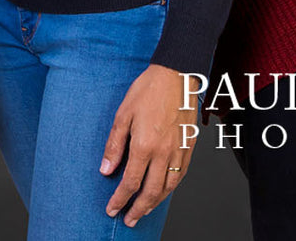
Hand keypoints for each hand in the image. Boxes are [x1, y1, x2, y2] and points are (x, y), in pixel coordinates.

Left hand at [101, 65, 193, 225]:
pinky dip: (172, 188)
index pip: (131, 182)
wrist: (176, 74)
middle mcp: (164, 153)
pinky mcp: (190, 145)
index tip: (112, 209)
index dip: (120, 200)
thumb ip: (114, 145)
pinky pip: (181, 175)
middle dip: (138, 209)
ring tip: (144, 210)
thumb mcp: (123, 114)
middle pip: (151, 192)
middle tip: (128, 220)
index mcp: (145, 145)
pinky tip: (164, 190)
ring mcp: (179, 150)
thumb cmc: (148, 90)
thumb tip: (106, 170)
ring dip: (156, 203)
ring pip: (168, 187)